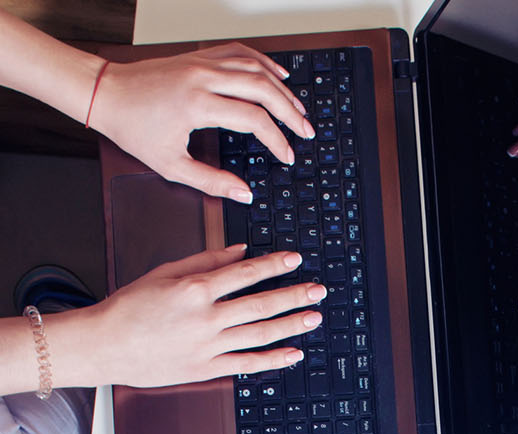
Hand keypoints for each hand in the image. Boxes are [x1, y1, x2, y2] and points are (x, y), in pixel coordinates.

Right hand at [60, 245, 323, 387]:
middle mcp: (206, 318)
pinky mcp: (206, 369)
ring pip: (260, 334)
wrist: (107, 344)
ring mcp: (208, 346)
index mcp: (195, 289)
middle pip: (260, 304)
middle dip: (293, 295)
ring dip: (291, 325)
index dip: (274, 265)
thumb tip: (241, 251)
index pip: (245, 273)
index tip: (295, 260)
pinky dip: (273, 359)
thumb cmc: (131, 307)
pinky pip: (247, 364)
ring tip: (313, 317)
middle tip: (318, 290)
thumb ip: (206, 260)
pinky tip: (294, 353)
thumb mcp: (165, 272)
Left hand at [89, 44, 313, 201]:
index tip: (287, 156)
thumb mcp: (171, 165)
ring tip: (298, 108)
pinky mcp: (199, 56)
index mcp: (197, 104)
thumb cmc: (134, 128)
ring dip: (281, 88)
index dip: (276, 140)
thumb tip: (244, 193)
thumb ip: (212, 182)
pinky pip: (239, 52)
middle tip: (306, 130)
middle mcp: (203, 77)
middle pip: (262, 88)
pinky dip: (262, 62)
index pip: (253, 120)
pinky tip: (277, 75)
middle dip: (290, 112)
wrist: (109, 94)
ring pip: (255, 67)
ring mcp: (202, 62)